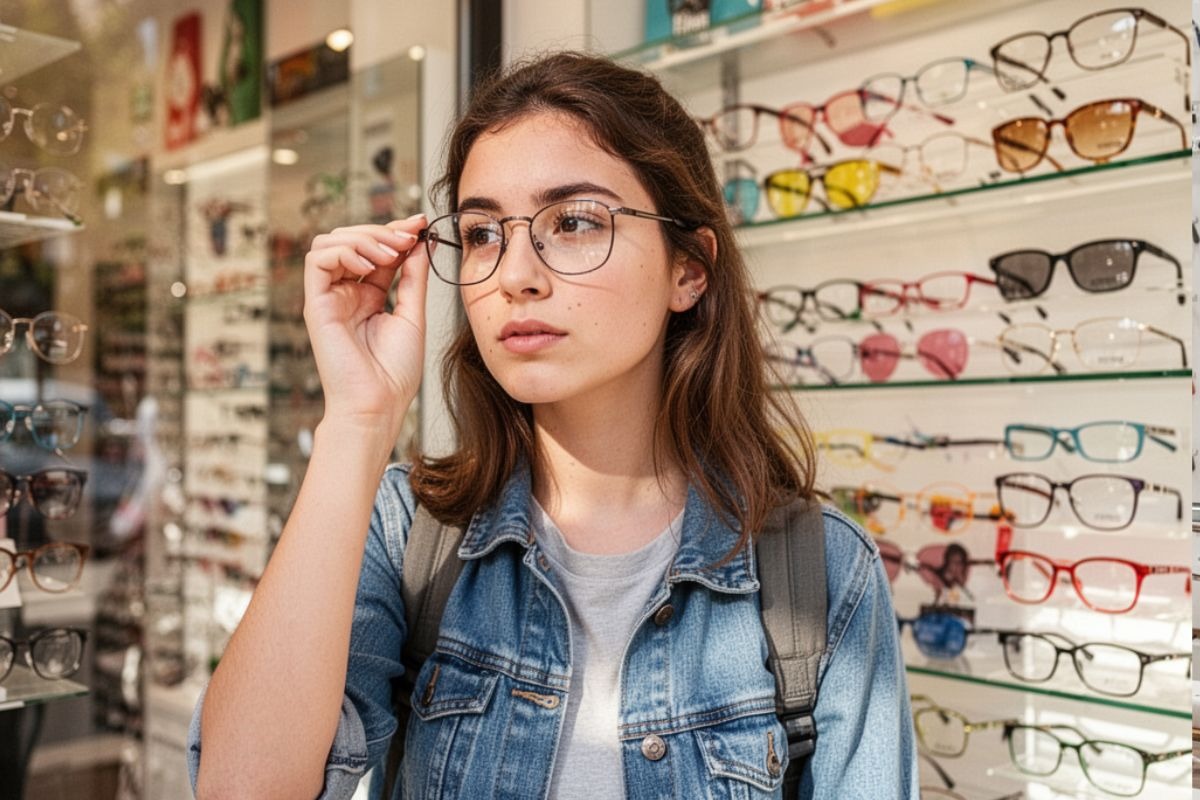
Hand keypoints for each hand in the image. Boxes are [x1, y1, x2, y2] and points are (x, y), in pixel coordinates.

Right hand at [302, 214, 429, 432]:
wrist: (377, 404)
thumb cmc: (394, 373)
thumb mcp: (412, 315)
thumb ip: (413, 278)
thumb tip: (420, 243)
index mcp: (369, 296)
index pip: (377, 250)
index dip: (396, 232)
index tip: (420, 223)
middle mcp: (346, 293)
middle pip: (352, 239)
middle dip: (382, 231)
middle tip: (408, 236)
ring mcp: (329, 297)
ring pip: (331, 242)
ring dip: (363, 237)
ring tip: (391, 252)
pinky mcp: (315, 304)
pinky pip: (317, 260)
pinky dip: (343, 251)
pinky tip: (369, 262)